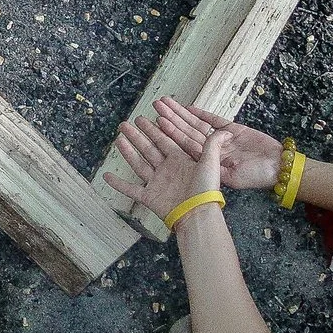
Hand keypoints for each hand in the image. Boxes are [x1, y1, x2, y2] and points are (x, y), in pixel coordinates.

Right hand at [106, 113, 229, 224]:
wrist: (198, 214)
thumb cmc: (207, 190)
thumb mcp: (211, 163)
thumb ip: (213, 145)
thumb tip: (226, 131)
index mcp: (180, 161)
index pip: (164, 140)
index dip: (154, 128)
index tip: (145, 118)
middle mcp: (167, 170)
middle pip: (149, 149)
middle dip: (137, 136)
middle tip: (127, 124)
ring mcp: (157, 184)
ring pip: (138, 164)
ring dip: (127, 152)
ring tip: (119, 139)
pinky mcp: (149, 197)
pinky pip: (130, 189)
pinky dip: (117, 184)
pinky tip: (106, 176)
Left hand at [143, 99, 284, 192]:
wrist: (280, 166)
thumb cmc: (258, 176)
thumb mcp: (232, 176)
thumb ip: (215, 166)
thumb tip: (196, 160)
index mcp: (209, 162)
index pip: (185, 145)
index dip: (172, 133)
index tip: (157, 123)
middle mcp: (212, 149)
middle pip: (187, 131)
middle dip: (171, 118)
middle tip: (155, 105)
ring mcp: (222, 138)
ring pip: (197, 123)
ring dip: (181, 113)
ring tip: (165, 102)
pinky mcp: (234, 129)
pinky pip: (214, 120)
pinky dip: (201, 113)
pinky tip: (188, 107)